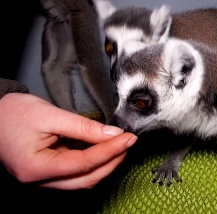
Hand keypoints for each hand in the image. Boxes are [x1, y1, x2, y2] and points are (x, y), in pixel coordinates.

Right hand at [0, 93, 136, 189]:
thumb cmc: (11, 113)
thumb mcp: (50, 115)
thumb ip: (83, 127)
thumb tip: (112, 133)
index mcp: (35, 168)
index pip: (84, 164)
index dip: (110, 151)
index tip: (128, 138)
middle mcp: (37, 181)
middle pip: (86, 179)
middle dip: (112, 161)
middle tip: (128, 142)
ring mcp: (41, 180)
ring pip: (82, 180)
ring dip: (104, 164)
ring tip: (119, 145)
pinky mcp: (46, 174)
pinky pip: (74, 175)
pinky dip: (92, 163)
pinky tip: (103, 149)